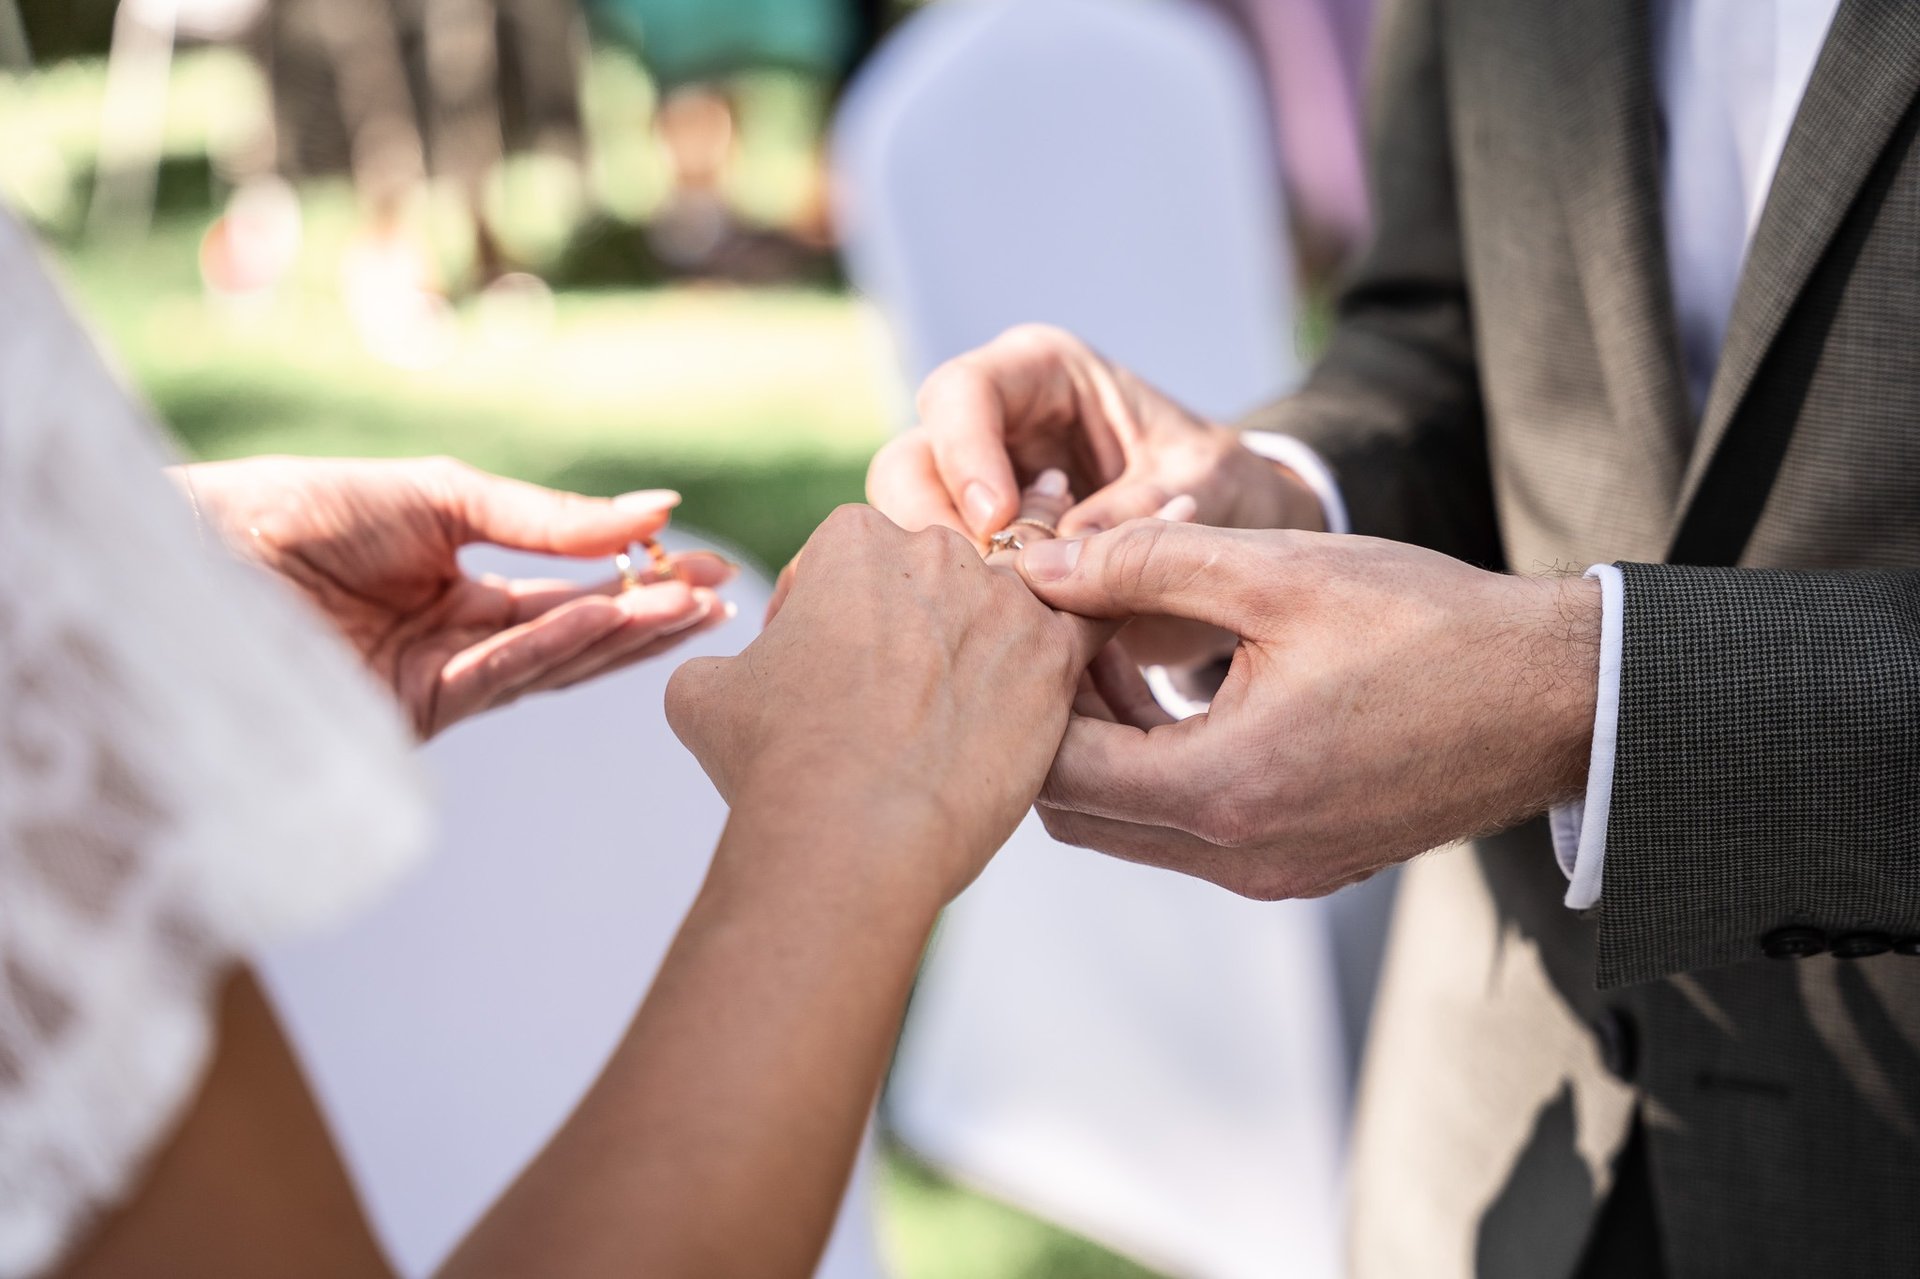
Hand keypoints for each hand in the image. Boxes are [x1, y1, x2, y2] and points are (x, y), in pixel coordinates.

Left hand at [180, 456, 735, 737]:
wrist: (197, 550)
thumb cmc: (300, 508)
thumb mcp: (441, 496)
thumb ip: (548, 518)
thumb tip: (658, 506)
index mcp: (456, 587)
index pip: (568, 592)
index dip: (639, 582)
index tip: (709, 565)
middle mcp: (454, 642)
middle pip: (575, 637)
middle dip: (652, 617)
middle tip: (729, 597)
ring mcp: (436, 682)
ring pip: (552, 664)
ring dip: (626, 637)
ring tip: (694, 609)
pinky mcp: (413, 712)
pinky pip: (504, 676)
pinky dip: (561, 644)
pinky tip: (613, 614)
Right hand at [667, 505, 1106, 904]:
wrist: (853, 831)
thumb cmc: (776, 762)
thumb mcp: (704, 693)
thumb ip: (725, 660)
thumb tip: (730, 670)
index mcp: (852, 538)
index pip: (850, 555)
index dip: (829, 615)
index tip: (823, 673)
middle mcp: (934, 548)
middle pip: (935, 571)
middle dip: (916, 621)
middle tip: (898, 696)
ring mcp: (1002, 598)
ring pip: (1014, 590)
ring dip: (1004, 616)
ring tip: (992, 663)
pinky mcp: (1055, 656)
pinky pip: (1095, 617)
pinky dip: (1104, 607)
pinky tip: (1101, 622)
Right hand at [864, 324, 1324, 662]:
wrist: (1239, 547)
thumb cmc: (1227, 489)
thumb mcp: (1209, 486)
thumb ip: (1142, 510)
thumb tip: (1063, 556)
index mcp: (1042, 375)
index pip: (964, 394)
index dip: (966, 453)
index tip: (999, 520)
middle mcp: (992, 427)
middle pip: (910, 467)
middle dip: (938, 530)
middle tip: (991, 589)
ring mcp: (974, 494)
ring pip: (907, 533)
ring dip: (950, 583)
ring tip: (1011, 624)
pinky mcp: (978, 556)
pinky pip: (942, 586)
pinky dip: (969, 619)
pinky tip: (1013, 648)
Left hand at [1010, 522, 1601, 898]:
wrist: (1554, 698)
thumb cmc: (1427, 625)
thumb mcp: (1275, 571)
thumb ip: (1140, 565)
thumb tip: (1038, 564)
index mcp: (1223, 792)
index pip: (1056, 773)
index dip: (1030, 693)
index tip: (1041, 619)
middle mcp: (1239, 857)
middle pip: (1078, 814)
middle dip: (1056, 726)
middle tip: (1072, 633)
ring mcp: (1271, 873)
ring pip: (1129, 828)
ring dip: (1106, 748)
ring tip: (1123, 648)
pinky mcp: (1299, 866)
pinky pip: (1188, 834)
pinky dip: (1160, 772)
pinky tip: (1183, 695)